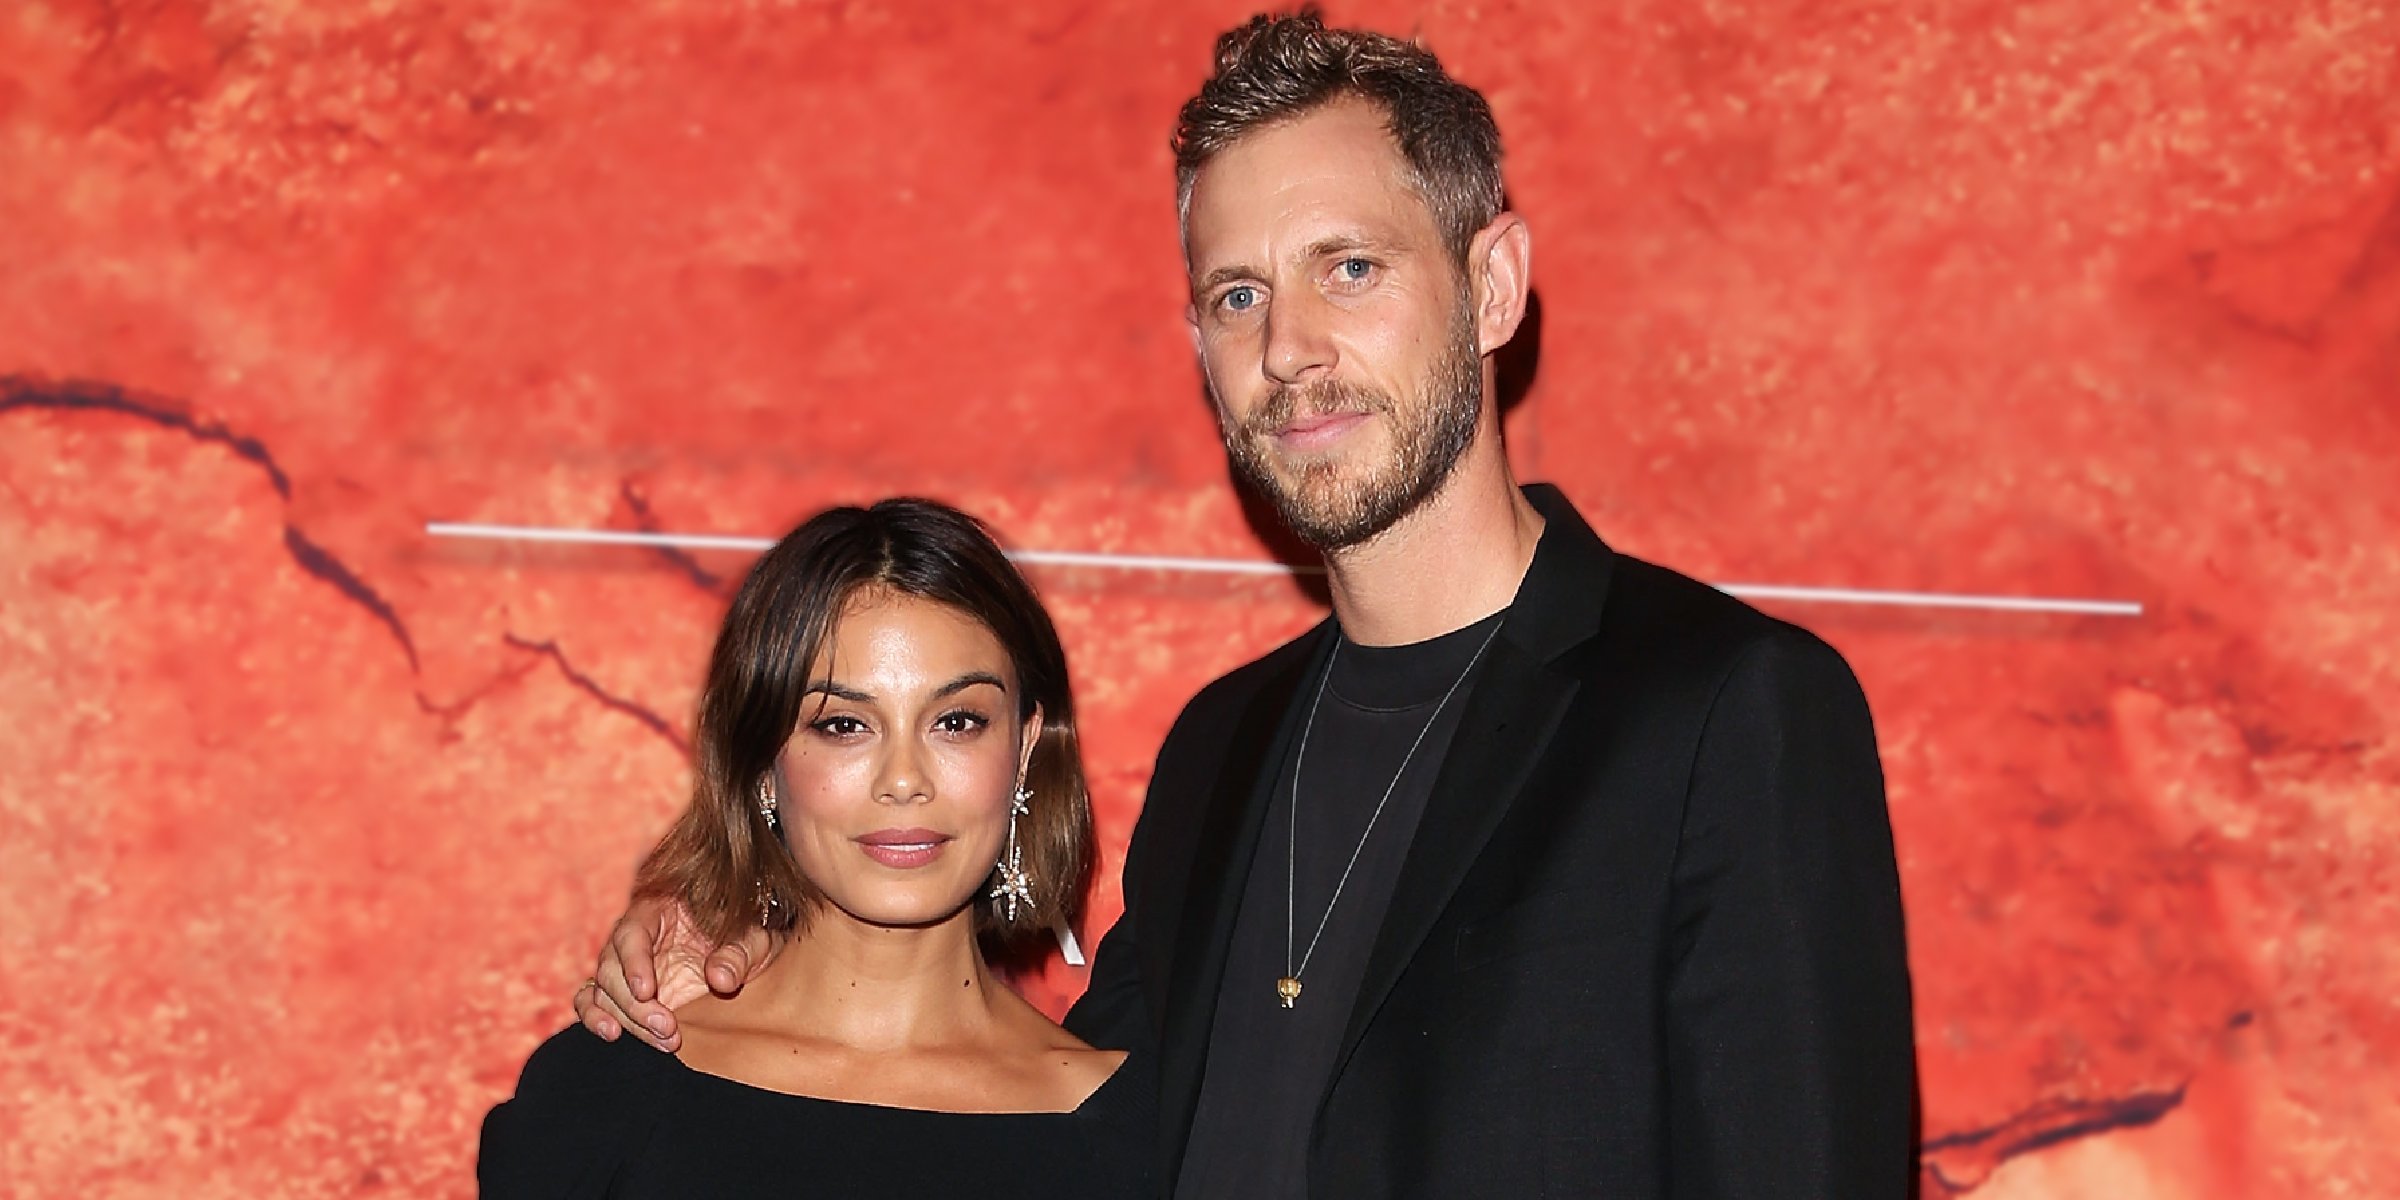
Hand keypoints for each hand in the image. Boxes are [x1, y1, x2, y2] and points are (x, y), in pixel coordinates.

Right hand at [572, 895, 780, 1050]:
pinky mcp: (624, 992)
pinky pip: (594, 1001)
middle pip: (611, 968)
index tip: (646, 990)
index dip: (633, 962)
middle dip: (636, 1005)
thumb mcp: (755, 939)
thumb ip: (739, 955)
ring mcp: (625, 966)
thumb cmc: (745, 936)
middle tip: (668, 1028)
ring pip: (603, 991)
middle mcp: (634, 938)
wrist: (744, 954)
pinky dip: (595, 1018)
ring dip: (626, 1019)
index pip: (631, 932)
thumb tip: (720, 979)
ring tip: (663, 1040)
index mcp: (658, 910)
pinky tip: (612, 1034)